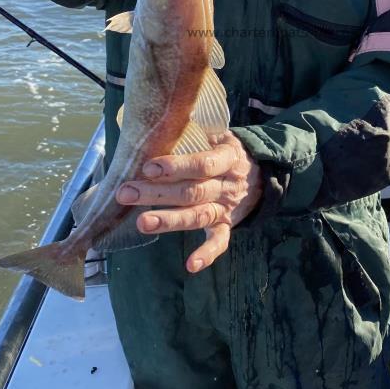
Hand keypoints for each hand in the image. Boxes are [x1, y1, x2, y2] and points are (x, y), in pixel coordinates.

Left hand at [116, 131, 262, 272]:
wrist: (263, 172)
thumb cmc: (227, 150)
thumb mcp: (220, 134)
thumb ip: (197, 133)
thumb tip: (162, 123)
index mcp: (228, 158)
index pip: (202, 163)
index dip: (176, 166)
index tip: (148, 167)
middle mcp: (227, 185)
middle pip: (192, 191)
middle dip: (157, 193)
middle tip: (126, 193)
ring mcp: (228, 207)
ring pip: (198, 215)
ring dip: (170, 221)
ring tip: (142, 222)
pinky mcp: (227, 225)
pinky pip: (220, 242)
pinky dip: (208, 254)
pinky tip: (191, 265)